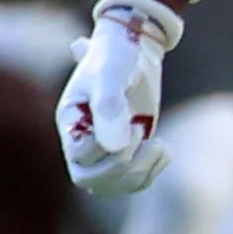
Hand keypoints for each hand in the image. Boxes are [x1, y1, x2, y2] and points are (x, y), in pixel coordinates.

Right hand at [58, 0, 181, 195]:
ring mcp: (104, 149)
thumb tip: (114, 149)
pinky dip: (151, 171)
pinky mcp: (126, 152)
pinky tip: (163, 148)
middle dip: (122, 168)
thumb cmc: (117, 55)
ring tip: (158, 145)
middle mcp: (81, 140)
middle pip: (91, 180)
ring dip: (139, 172)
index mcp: (69, 122)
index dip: (107, 150)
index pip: (79, 158)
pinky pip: (132, 182)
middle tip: (142, 134)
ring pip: (112, 186)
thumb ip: (108, 105)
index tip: (132, 124)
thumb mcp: (111, 72)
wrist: (136, 47)